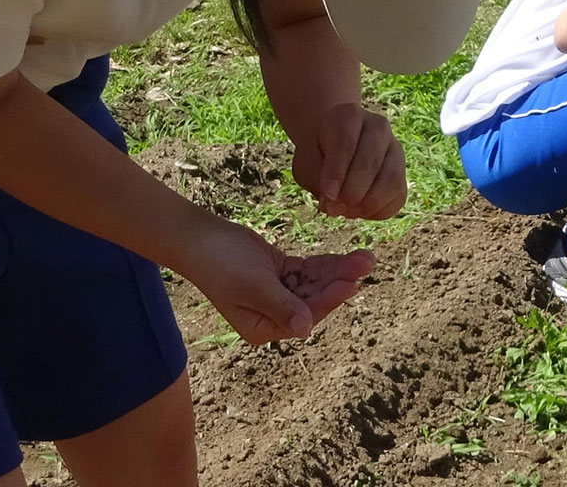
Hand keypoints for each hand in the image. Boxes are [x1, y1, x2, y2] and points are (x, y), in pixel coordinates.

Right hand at [178, 221, 372, 344]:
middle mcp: (273, 316)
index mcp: (262, 327)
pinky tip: (349, 256)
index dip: (328, 299)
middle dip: (340, 280)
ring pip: (317, 284)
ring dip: (339, 270)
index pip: (303, 316)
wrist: (200, 237)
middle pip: (315, 299)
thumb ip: (279, 306)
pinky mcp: (283, 274)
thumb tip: (305, 330)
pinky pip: (310, 271)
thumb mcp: (251, 285)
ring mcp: (279, 294)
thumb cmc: (219, 263)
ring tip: (366, 257)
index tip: (350, 284)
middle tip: (366, 262)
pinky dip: (327, 263)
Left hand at [292, 102, 406, 218]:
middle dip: (352, 192)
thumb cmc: (319, 152)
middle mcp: (378, 126)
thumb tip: (336, 206)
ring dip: (368, 203)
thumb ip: (317, 179)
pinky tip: (361, 210)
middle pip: (370, 162)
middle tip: (336, 210)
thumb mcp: (307, 161)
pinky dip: (379, 210)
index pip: (345, 144)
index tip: (328, 198)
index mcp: (348, 116)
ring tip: (348, 212)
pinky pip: (398, 194)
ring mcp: (394, 147)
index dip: (337, 174)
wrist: (338, 143)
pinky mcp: (403, 169)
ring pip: (391, 179)